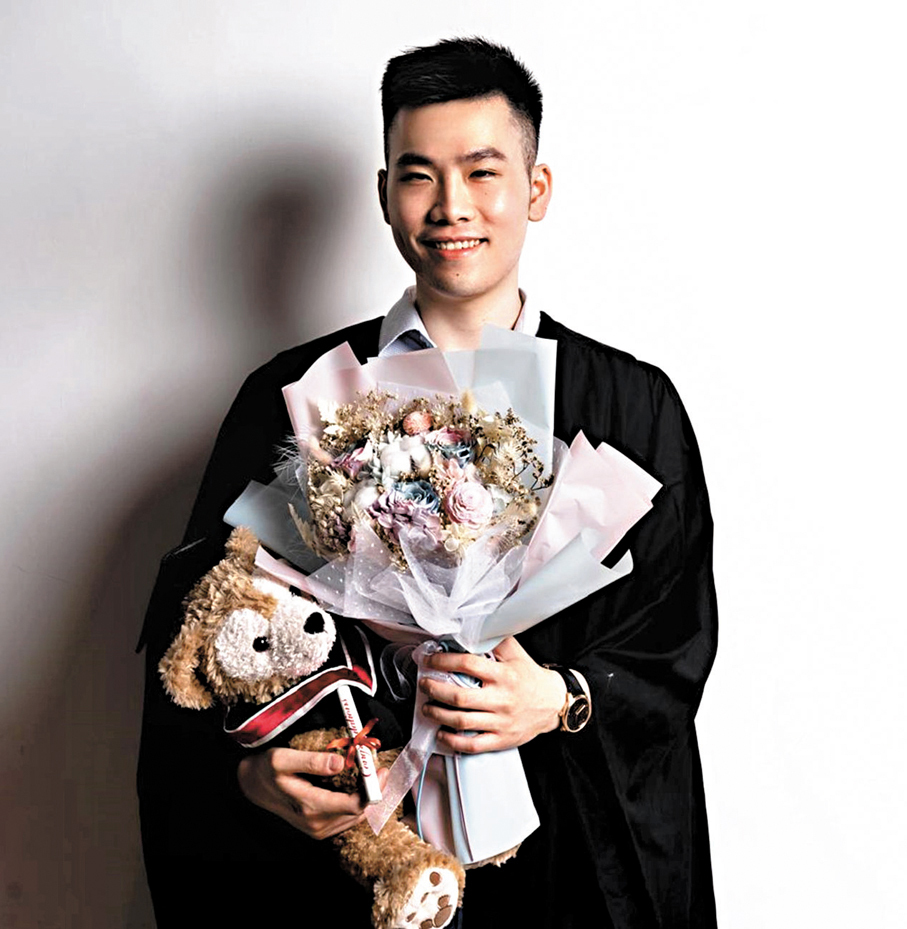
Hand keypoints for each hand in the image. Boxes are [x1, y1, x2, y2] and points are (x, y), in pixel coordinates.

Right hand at [237, 747, 387, 839]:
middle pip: (359, 812)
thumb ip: (312, 761)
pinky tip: (357, 786)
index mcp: (310, 807)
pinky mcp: (319, 828)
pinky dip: (356, 802)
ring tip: (370, 774)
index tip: (381, 769)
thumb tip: (340, 763)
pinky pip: (347, 818)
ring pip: (355, 817)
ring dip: (366, 797)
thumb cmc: (266, 769)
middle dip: (373, 790)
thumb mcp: (282, 758)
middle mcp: (316, 823)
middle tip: (379, 767)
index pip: (353, 804)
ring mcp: (318, 829)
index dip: (372, 788)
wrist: (252, 786)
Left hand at [418, 636, 566, 754]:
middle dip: (435, 690)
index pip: (468, 665)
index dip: (444, 661)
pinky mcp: (501, 739)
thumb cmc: (530, 676)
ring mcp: (501, 721)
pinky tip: (442, 734)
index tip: (430, 660)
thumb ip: (494, 640)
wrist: (553, 703)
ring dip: (438, 715)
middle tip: (424, 684)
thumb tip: (468, 630)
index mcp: (503, 675)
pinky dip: (453, 741)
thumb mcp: (516, 653)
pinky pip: (473, 745)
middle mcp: (501, 699)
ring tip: (427, 708)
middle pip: (460, 697)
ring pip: (462, 722)